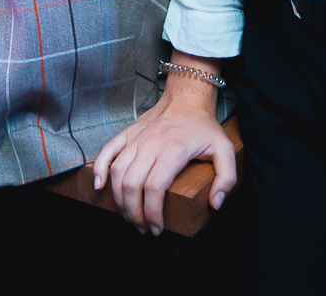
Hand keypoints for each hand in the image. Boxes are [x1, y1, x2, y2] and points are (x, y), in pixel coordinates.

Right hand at [92, 75, 235, 235]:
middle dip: (134, 213)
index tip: (157, 228)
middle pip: (133, 185)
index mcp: (174, 149)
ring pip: (118, 172)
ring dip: (119, 199)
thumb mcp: (225, 150)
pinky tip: (99, 186)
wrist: (186, 97)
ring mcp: (136, 138)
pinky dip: (99, 169)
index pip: (156, 188)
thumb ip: (226, 178)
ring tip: (128, 216)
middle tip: (142, 228)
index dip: (153, 213)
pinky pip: (107, 151)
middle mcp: (151, 144)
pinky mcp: (127, 134)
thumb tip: (216, 204)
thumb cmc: (204, 127)